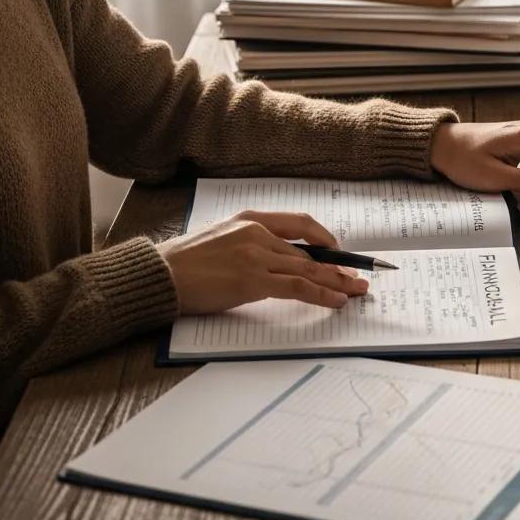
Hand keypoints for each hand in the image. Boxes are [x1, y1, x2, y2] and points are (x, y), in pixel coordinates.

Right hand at [159, 210, 368, 314]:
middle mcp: (258, 233)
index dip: (325, 238)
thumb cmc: (186, 262)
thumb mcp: (223, 239)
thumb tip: (282, 262)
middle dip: (338, 266)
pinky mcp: (253, 280)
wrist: (160, 274)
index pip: (300, 223)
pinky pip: (298, 287)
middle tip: (359, 276)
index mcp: (251, 219)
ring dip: (337, 281)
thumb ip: (252, 244)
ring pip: (309, 268)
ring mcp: (256, 256)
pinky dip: (321, 293)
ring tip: (356, 291)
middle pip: (310, 250)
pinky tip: (335, 300)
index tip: (338, 252)